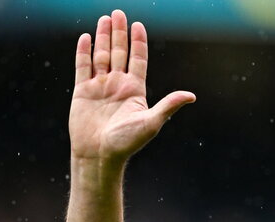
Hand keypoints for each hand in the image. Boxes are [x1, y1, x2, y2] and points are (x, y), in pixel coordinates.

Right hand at [70, 9, 194, 166]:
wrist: (99, 155)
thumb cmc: (126, 143)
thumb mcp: (151, 122)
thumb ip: (168, 105)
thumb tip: (191, 96)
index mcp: (135, 91)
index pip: (138, 60)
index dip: (138, 42)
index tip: (138, 25)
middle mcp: (117, 86)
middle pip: (119, 52)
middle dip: (119, 33)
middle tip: (119, 13)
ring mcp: (99, 87)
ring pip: (101, 56)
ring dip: (103, 37)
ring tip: (105, 18)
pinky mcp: (83, 91)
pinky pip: (83, 67)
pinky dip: (84, 52)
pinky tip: (87, 38)